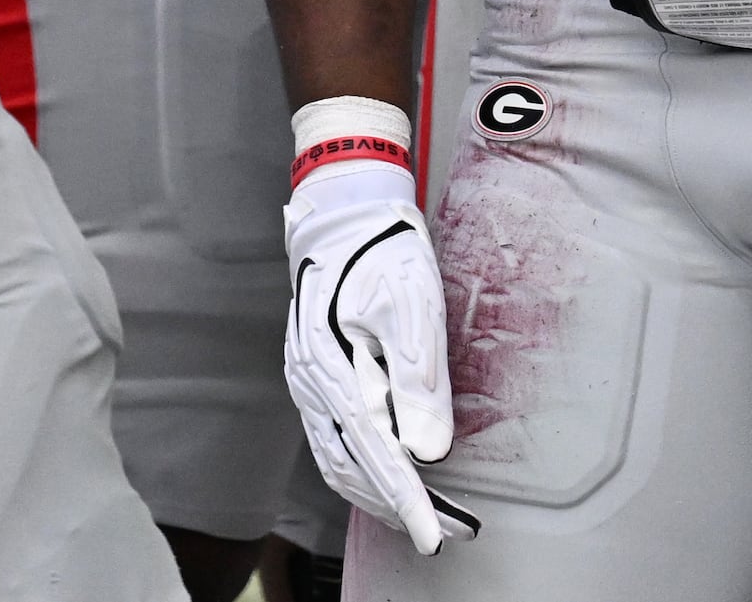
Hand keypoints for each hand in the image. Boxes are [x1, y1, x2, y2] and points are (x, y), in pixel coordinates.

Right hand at [283, 157, 472, 555]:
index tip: (432, 537)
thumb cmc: (384, 252)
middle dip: (397, 505)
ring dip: (378, 492)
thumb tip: (427, 450)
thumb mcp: (414, 306)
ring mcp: (306, 382)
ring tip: (422, 515)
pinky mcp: (314, 378)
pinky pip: (333, 439)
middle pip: (351, 466)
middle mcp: (310, 382)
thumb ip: (419, 381)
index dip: (405, 500)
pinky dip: (362, 468)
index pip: (373, 451)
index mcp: (331, 366)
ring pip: (338, 459)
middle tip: (444, 531)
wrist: (345, 214)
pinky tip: (390, 475)